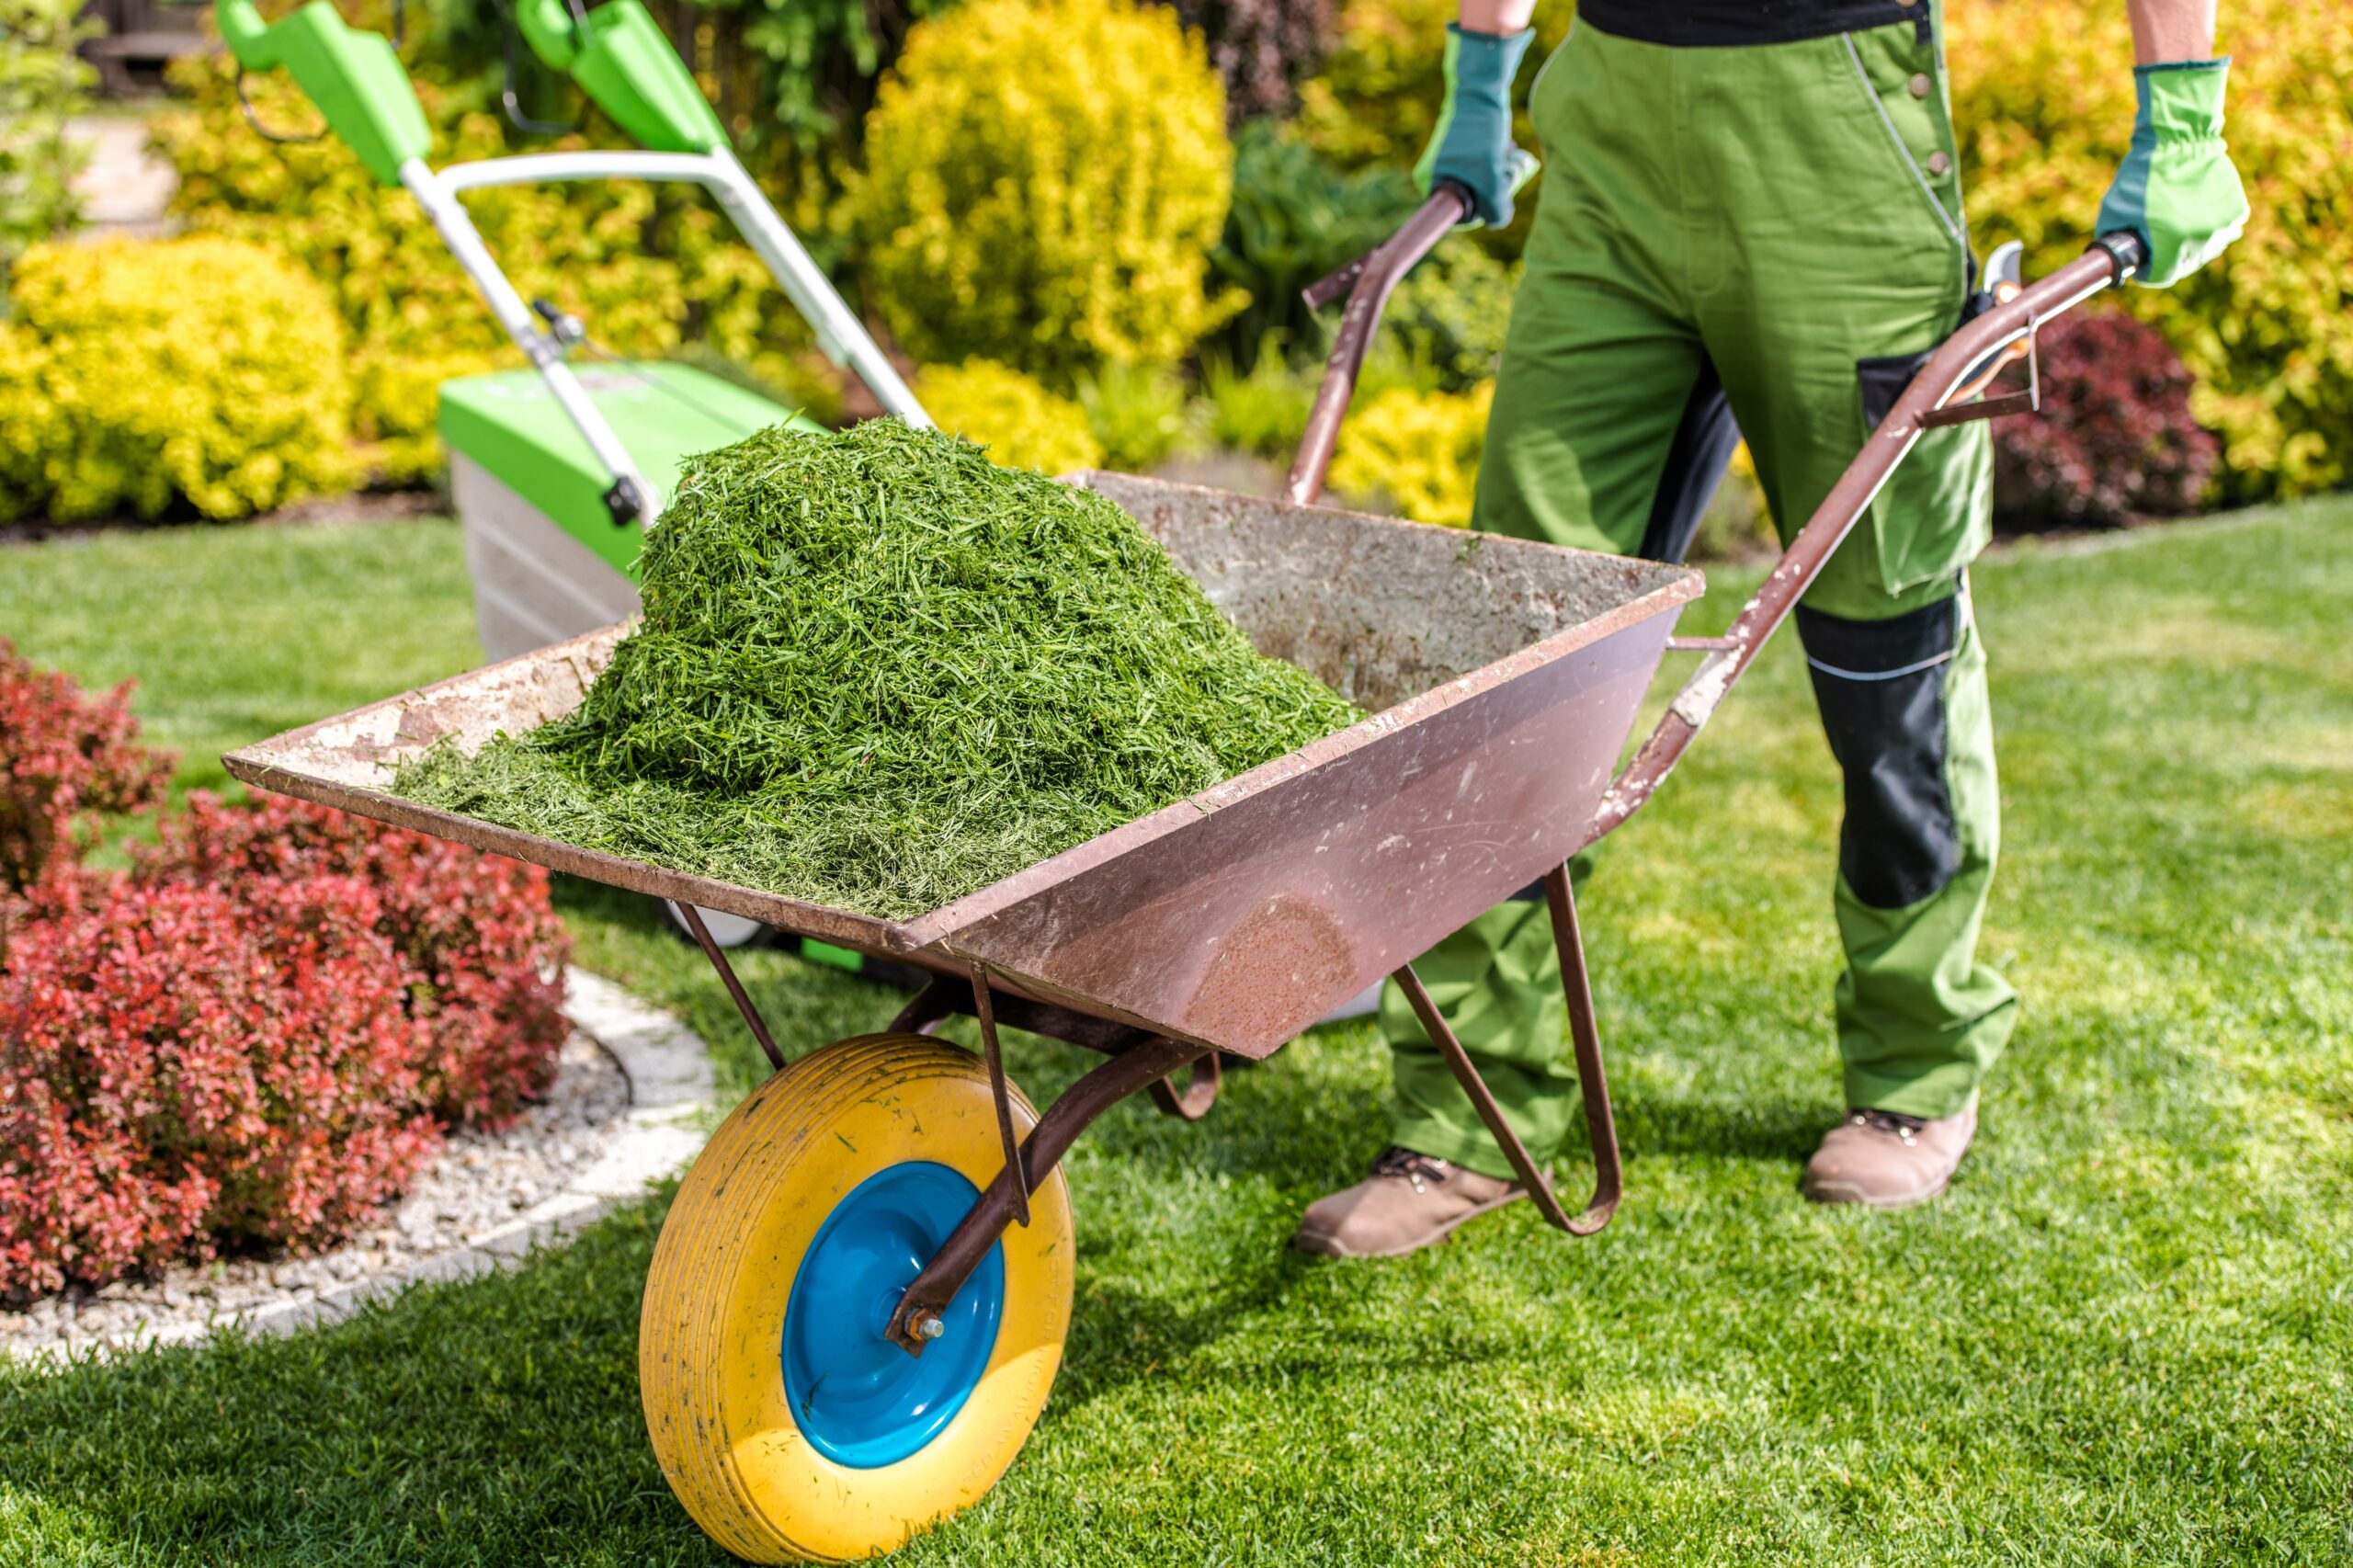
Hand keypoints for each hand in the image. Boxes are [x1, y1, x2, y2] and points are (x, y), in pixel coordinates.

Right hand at [1413, 23, 1535, 228]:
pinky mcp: (1467, 152)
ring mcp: (1452, 163)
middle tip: (1506, 170)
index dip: (1481, 213)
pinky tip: (1506, 149)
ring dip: (1501, 176)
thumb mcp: (1492, 177)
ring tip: (1508, 157)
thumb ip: (1497, 208)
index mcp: (1431, 183)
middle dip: (1494, 190)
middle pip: (1472, 201)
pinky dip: (1499, 164)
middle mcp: (1436, 175)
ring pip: (1483, 185)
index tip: (1497, 197)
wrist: (1482, 90)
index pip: (1457, 216)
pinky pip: (1486, 170)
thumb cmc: (1481, 133)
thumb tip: (1498, 222)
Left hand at [2094, 59, 2249, 287]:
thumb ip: (2113, 240)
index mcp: (2172, 242)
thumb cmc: (2142, 175)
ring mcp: (2223, 225)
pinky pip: (2222, 230)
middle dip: (2169, 259)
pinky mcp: (2238, 210)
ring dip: (2192, 244)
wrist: (2180, 140)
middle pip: (2184, 266)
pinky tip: (2197, 210)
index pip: (2160, 276)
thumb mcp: (2114, 210)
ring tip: (2178, 223)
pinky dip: (2210, 226)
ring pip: (2206, 249)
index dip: (2147, 272)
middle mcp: (2202, 238)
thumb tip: (2113, 261)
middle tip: (2158, 243)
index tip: (2142, 263)